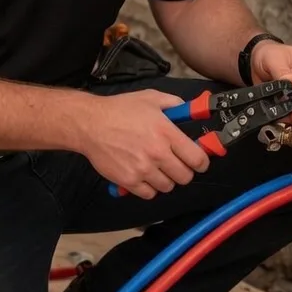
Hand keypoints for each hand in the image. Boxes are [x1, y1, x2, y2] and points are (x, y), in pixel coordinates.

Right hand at [74, 90, 210, 199]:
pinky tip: (143, 175)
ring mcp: (143, 169)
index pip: (197, 159)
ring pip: (168, 187)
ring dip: (165, 179)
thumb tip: (190, 110)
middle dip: (183, 171)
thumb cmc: (120, 109)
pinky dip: (149, 188)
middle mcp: (157, 153)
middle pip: (185, 177)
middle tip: (176, 164)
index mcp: (166, 132)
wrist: (90, 124)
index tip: (198, 161)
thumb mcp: (150, 98)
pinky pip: (149, 194)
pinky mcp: (128, 181)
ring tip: (157, 168)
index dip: (202, 162)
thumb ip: (174, 104)